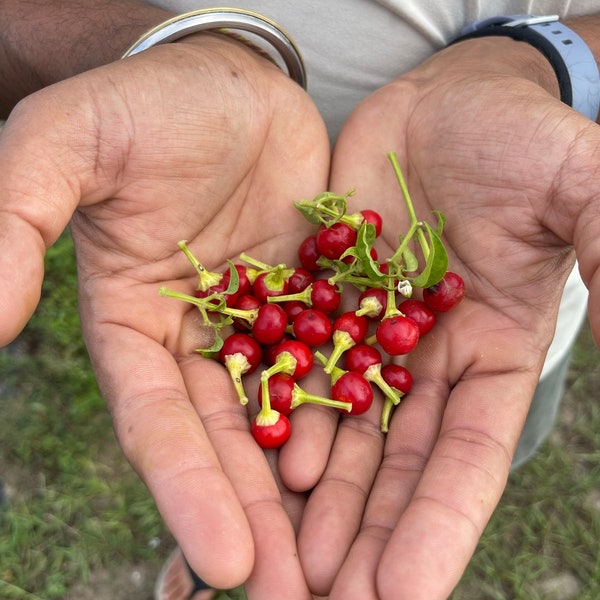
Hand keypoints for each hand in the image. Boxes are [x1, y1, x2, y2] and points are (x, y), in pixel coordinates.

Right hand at [0, 33, 330, 596]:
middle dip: (258, 521)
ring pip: (290, 421)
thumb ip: (17, 220)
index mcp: (136, 327)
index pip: (160, 423)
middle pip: (230, 444)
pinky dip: (358, 421)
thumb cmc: (148, 105)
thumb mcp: (67, 145)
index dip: (188, 490)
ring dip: (312, 495)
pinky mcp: (321, 304)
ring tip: (344, 568)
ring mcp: (266, 327)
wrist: (230, 81)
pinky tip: (382, 476)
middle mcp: (202, 342)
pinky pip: (343, 368)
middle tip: (293, 598)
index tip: (222, 563)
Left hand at [293, 36, 599, 598]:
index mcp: (491, 353)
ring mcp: (368, 335)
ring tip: (286, 559)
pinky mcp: (320, 303)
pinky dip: (281, 415)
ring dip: (316, 496)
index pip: (466, 456)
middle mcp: (427, 361)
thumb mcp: (576, 184)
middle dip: (366, 534)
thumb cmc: (515, 138)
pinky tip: (264, 462)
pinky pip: (295, 368)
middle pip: (395, 465)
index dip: (441, 522)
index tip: (406, 591)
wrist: (443, 104)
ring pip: (340, 430)